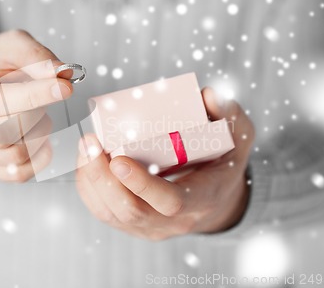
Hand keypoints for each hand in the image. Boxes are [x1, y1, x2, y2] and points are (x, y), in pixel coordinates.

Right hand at [0, 30, 71, 181]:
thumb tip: (61, 74)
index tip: (64, 88)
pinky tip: (42, 135)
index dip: (33, 95)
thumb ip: (36, 55)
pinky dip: (40, 156)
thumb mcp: (13, 46)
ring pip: (15, 154)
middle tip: (44, 98)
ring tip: (38, 113)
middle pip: (3, 132)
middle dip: (34, 113)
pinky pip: (20, 174)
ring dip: (38, 132)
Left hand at [75, 87, 254, 239]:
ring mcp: (151, 228)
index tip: (118, 158)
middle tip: (90, 143)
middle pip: (131, 211)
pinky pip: (103, 212)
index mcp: (201, 199)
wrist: (216, 199)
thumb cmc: (224, 162)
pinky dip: (88, 188)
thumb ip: (229, 113)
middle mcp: (173, 222)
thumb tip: (206, 95)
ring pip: (111, 214)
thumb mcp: (238, 136)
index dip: (142, 184)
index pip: (170, 202)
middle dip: (103, 178)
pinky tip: (85, 162)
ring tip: (84, 147)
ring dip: (91, 180)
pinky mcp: (134, 226)